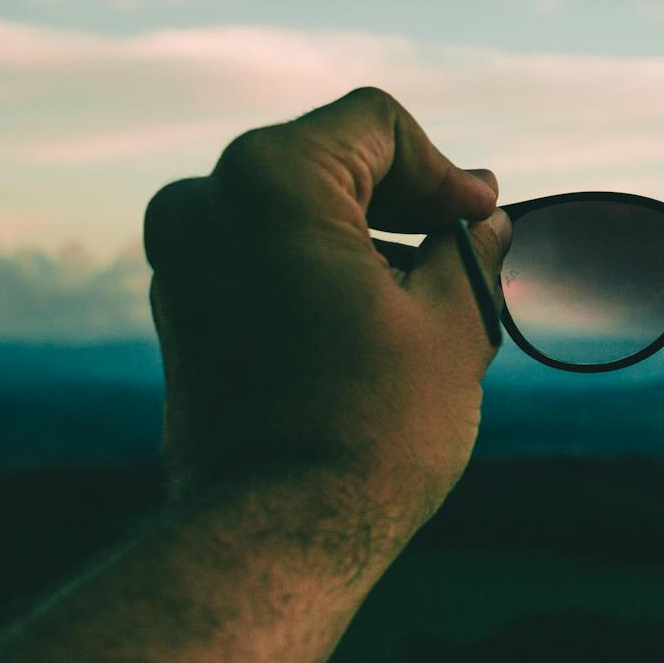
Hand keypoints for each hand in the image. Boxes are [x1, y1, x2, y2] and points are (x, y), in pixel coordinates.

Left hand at [142, 87, 508, 576]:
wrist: (277, 535)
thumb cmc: (372, 424)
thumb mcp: (454, 321)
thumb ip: (471, 253)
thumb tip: (484, 225)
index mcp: (270, 178)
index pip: (377, 127)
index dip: (445, 170)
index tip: (483, 222)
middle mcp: (205, 203)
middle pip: (330, 161)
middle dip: (407, 202)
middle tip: (469, 248)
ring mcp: (180, 260)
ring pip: (293, 211)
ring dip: (365, 238)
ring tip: (430, 297)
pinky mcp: (179, 314)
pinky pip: (259, 258)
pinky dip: (318, 271)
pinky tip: (374, 323)